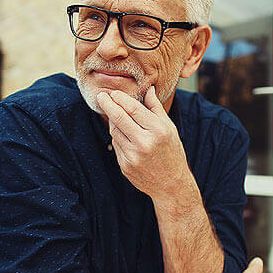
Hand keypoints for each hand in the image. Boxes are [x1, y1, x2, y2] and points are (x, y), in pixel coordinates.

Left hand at [96, 87, 193, 201]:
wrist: (171, 184)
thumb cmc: (172, 152)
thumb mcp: (169, 128)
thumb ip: (156, 108)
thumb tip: (147, 88)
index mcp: (158, 131)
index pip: (133, 109)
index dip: (120, 98)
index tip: (113, 93)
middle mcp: (144, 143)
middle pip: (118, 118)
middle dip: (107, 104)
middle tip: (101, 95)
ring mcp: (133, 156)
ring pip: (114, 132)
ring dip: (112, 121)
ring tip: (114, 115)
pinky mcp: (125, 166)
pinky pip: (116, 145)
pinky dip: (117, 137)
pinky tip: (123, 134)